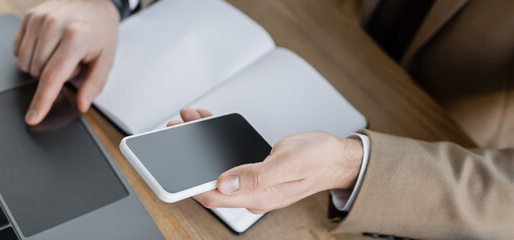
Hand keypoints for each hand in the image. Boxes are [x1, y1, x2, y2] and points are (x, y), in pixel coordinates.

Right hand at [14, 0, 119, 124]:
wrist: (94, 2)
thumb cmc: (100, 30)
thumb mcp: (106, 59)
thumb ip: (94, 85)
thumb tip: (82, 105)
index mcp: (76, 38)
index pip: (53, 76)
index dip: (41, 101)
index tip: (32, 117)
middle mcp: (54, 25)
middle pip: (37, 72)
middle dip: (52, 76)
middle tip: (71, 62)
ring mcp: (39, 19)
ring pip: (25, 63)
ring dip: (41, 65)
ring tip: (60, 52)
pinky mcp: (29, 16)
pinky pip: (18, 49)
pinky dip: (32, 53)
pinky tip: (48, 45)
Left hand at [168, 108, 363, 213]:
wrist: (338, 158)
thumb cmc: (319, 158)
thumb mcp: (289, 161)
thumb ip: (257, 175)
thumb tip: (225, 182)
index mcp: (259, 196)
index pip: (213, 197)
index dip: (190, 182)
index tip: (175, 163)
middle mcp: (253, 194)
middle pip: (210, 183)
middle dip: (190, 160)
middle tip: (177, 132)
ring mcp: (253, 185)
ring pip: (217, 170)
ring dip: (201, 148)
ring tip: (190, 122)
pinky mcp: (255, 174)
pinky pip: (229, 162)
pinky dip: (216, 145)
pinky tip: (209, 126)